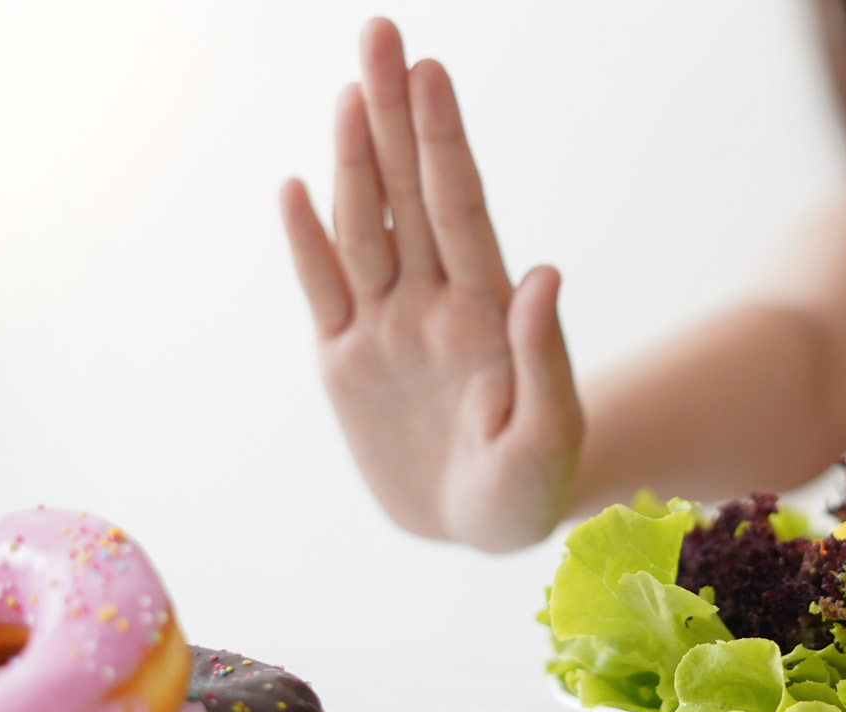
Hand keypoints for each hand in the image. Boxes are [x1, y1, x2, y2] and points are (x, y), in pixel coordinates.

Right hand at [279, 19, 583, 551]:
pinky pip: (322, 292)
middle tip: (383, 31)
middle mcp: (432, 302)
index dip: (444, 142)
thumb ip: (545, 358)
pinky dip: (306, 242)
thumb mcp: (550, 438)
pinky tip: (295, 186)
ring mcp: (386, 326)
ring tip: (351, 89)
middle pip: (408, 193)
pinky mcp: (346, 363)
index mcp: (485, 313)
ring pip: (363, 228)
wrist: (482, 528)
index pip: (460, 209)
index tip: (432, 73)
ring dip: (355, 160)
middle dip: (396, 115)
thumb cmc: (531, 488)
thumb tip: (542, 273)